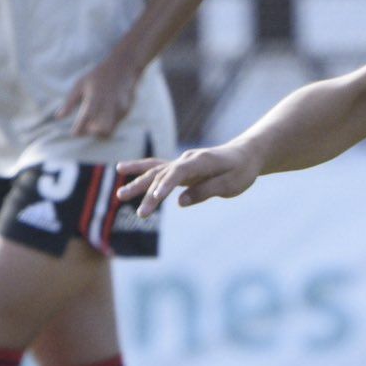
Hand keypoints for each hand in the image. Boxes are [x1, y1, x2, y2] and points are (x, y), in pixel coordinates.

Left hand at [58, 58, 138, 138]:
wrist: (123, 69)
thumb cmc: (97, 76)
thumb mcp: (80, 85)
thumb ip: (70, 102)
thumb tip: (58, 118)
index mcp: (96, 97)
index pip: (87, 117)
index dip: (80, 129)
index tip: (73, 134)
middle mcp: (111, 104)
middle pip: (102, 130)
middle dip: (92, 133)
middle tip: (84, 130)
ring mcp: (121, 108)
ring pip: (109, 130)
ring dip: (99, 131)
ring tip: (91, 123)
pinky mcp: (126, 111)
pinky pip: (115, 125)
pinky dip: (106, 125)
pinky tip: (102, 115)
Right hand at [115, 143, 261, 217]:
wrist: (245, 155)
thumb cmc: (241, 170)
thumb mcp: (232, 184)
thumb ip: (206, 191)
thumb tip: (180, 202)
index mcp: (201, 161)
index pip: (178, 173)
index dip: (165, 186)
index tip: (154, 199)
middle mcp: (187, 159)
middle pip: (162, 175)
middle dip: (147, 191)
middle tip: (136, 210)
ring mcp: (181, 162)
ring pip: (155, 172)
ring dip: (138, 183)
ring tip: (120, 195)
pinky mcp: (179, 167)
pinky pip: (156, 168)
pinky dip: (139, 169)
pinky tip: (120, 169)